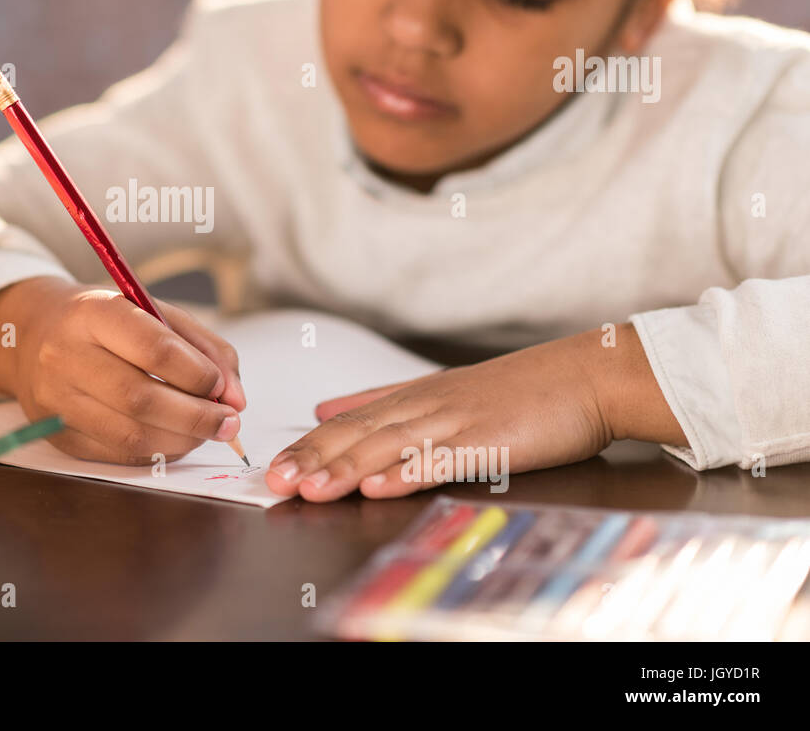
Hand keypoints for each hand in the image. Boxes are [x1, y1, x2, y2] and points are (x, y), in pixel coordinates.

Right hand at [0, 276, 245, 464]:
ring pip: (131, 433)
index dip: (197, 373)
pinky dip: (158, 450)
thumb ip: (202, 347)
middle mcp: (65, 355)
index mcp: (92, 313)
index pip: (153, 348)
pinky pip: (118, 453)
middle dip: (196, 416)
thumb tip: (235, 397)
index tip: (222, 387)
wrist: (33, 334)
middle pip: (140, 398)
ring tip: (207, 430)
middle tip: (228, 422)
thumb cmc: (106, 321)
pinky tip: (176, 438)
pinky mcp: (57, 435)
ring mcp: (55, 400)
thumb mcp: (152, 311)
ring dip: (183, 439)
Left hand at [264, 323, 681, 500]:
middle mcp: (428, 405)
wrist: (591, 373)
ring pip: (389, 447)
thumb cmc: (524, 388)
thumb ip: (381, 398)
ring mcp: (458, 421)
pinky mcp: (490, 440)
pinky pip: (441, 459)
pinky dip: (406, 473)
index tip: (271, 466)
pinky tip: (378, 487)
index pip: (349, 421)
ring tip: (310, 489)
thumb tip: (325, 407)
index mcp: (414, 396)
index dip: (308, 444)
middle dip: (313, 459)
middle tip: (274, 481)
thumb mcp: (443, 388)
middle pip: (359, 433)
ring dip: (346, 470)